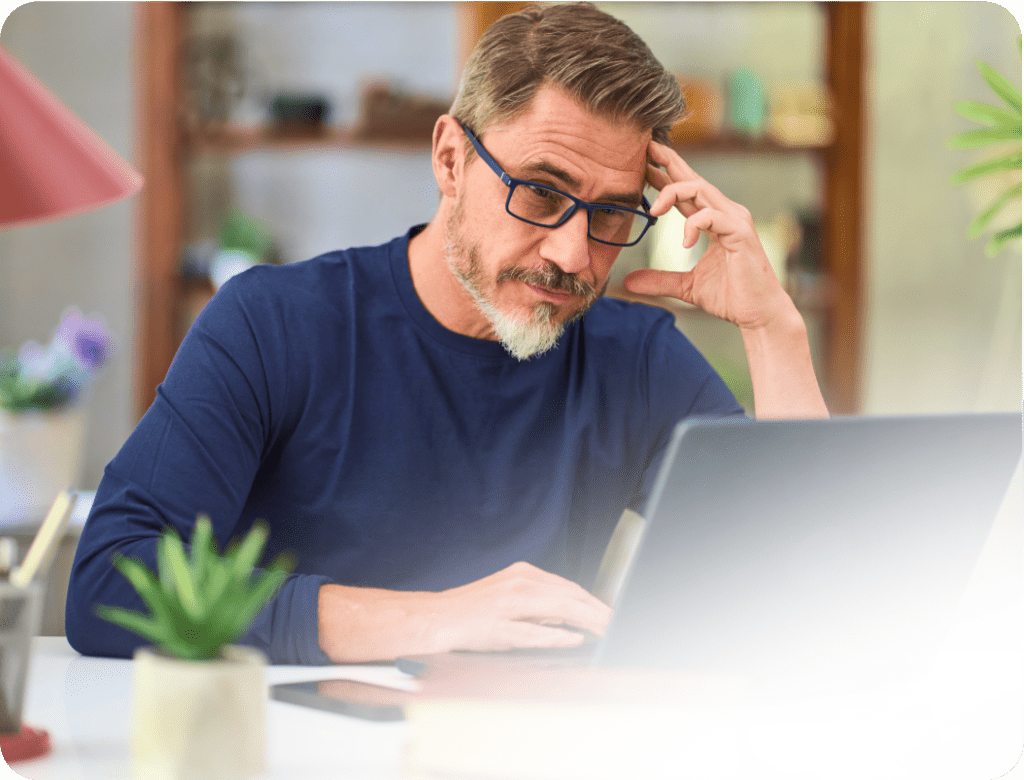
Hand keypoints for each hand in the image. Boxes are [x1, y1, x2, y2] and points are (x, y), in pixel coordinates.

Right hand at [318, 561, 612, 662]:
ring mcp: (510, 602)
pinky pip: (535, 631)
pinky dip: (557, 635)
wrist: (436, 618)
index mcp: (522, 575)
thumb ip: (538, 606)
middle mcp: (518, 582)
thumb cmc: (471, 611)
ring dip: (585, 620)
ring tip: (603, 629)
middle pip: (568, 595)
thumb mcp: (509, 598)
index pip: (567, 587)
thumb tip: (568, 619)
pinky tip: (573, 638)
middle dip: (596, 610)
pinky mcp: (500, 624)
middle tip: (615, 622)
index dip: (591, 601)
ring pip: (558, 608)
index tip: (609, 612)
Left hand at [624, 141, 793, 330]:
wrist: (758, 315)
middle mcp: (725, 213)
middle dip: (669, 163)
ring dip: (673, 191)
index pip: (687, 191)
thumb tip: (628, 281)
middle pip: (693, 179)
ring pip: (701, 189)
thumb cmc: (730, 297)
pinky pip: (712, 217)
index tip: (643, 164)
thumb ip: (659, 279)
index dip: (666, 175)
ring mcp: (735, 220)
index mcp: (713, 220)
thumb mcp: (686, 287)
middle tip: (646, 149)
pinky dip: (693, 225)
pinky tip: (683, 242)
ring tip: (653, 207)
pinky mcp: (741, 233)